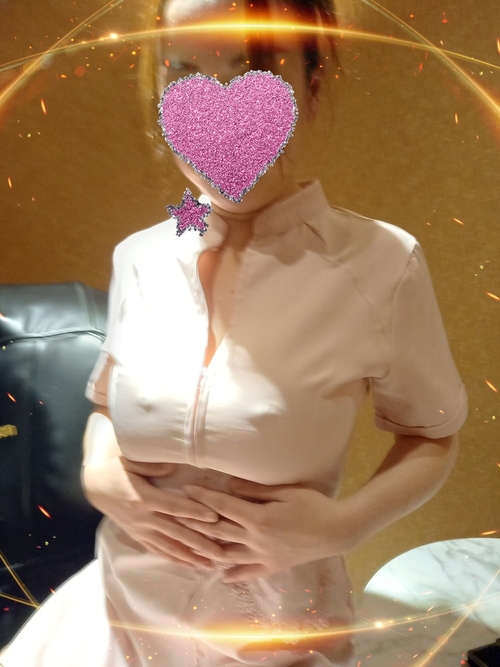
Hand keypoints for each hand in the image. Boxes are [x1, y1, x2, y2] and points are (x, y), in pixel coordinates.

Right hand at [82, 456, 227, 569]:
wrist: (95, 485)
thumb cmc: (116, 468)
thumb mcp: (130, 460)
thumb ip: (151, 465)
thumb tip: (173, 468)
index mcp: (143, 498)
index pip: (174, 506)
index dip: (194, 512)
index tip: (214, 517)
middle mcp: (143, 517)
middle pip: (176, 532)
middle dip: (200, 543)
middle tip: (221, 553)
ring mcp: (140, 529)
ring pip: (169, 546)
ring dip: (191, 557)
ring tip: (210, 565)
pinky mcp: (137, 535)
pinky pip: (158, 549)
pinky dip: (174, 558)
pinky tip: (189, 565)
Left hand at [176, 479, 357, 582]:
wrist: (337, 531)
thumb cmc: (313, 505)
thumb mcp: (286, 492)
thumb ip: (255, 491)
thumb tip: (229, 487)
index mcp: (258, 519)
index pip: (223, 507)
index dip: (203, 498)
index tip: (187, 490)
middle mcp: (256, 541)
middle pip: (218, 532)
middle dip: (197, 522)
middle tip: (179, 513)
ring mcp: (262, 557)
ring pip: (227, 555)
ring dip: (206, 549)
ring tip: (189, 543)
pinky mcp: (272, 567)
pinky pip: (246, 573)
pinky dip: (231, 573)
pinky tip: (219, 573)